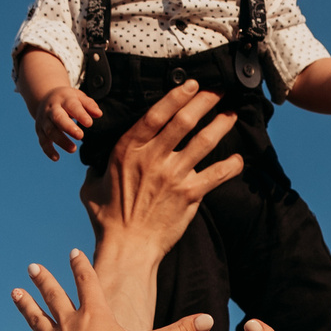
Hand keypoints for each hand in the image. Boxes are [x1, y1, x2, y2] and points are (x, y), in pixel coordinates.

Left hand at [12, 250, 213, 330]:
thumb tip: (209, 320)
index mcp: (95, 314)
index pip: (87, 282)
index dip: (81, 266)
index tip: (73, 253)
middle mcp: (71, 323)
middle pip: (55, 296)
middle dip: (45, 280)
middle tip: (32, 267)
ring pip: (37, 320)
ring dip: (26, 306)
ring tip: (14, 293)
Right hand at [32, 86, 102, 160]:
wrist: (44, 98)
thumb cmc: (67, 100)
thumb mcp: (78, 97)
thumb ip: (89, 105)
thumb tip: (99, 114)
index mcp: (64, 99)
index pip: (72, 105)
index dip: (80, 114)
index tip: (89, 123)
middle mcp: (52, 109)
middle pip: (57, 117)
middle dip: (68, 127)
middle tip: (80, 136)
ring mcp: (44, 120)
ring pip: (50, 130)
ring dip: (61, 141)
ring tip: (73, 149)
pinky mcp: (40, 130)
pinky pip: (42, 141)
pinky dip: (48, 150)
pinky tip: (57, 158)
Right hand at [83, 81, 245, 264]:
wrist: (127, 247)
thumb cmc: (107, 218)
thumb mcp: (92, 184)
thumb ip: (99, 164)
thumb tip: (97, 156)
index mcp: (128, 149)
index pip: (157, 113)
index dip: (177, 96)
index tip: (191, 84)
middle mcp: (153, 158)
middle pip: (185, 121)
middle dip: (205, 101)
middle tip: (219, 92)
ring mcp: (173, 175)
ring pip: (204, 142)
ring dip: (221, 125)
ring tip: (232, 115)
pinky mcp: (190, 194)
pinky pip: (217, 174)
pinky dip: (231, 166)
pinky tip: (239, 160)